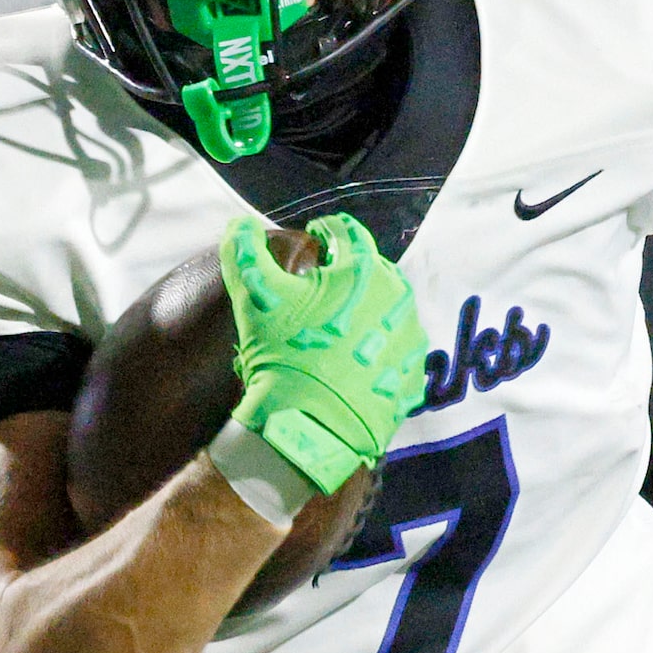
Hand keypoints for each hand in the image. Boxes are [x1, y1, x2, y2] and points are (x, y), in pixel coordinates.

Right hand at [221, 213, 427, 495]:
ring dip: (367, 309)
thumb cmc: (283, 353)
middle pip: (372, 270)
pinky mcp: (412, 374)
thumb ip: (244, 250)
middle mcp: (397, 296)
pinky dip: (378, 349)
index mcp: (363, 268)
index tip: (314, 238)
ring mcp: (410, 338)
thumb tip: (240, 224)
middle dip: (348, 272)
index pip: (345, 232)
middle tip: (323, 287)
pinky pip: (395, 350)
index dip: (324, 231)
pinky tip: (354, 362)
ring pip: (388, 309)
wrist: (312, 427)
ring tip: (339, 326)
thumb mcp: (254, 295)